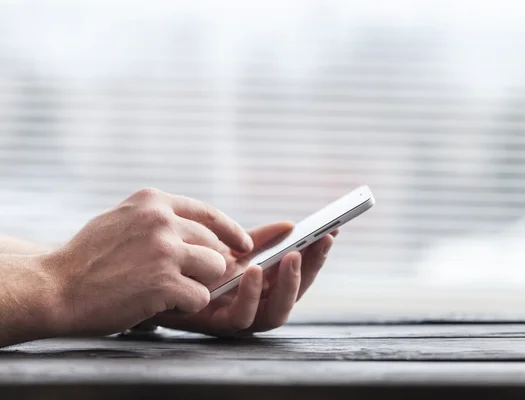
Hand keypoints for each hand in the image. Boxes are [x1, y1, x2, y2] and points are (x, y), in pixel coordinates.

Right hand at [40, 187, 252, 336]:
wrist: (56, 287)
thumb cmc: (88, 257)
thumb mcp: (123, 218)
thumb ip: (159, 218)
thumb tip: (201, 230)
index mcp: (153, 201)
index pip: (208, 213)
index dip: (231, 230)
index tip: (245, 244)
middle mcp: (162, 220)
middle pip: (214, 245)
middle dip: (207, 266)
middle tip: (185, 279)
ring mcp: (165, 250)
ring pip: (215, 269)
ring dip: (199, 285)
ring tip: (170, 291)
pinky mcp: (165, 281)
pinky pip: (201, 297)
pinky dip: (186, 305)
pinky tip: (162, 303)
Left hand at [151, 222, 336, 335]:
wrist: (148, 275)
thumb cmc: (193, 261)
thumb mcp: (229, 247)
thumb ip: (260, 240)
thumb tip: (290, 225)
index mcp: (263, 286)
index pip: (298, 274)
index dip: (317, 256)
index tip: (333, 231)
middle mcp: (255, 305)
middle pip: (294, 295)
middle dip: (310, 269)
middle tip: (320, 242)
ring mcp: (237, 317)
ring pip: (274, 314)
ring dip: (287, 285)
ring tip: (290, 256)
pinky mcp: (215, 323)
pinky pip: (240, 317)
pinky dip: (250, 295)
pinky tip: (251, 269)